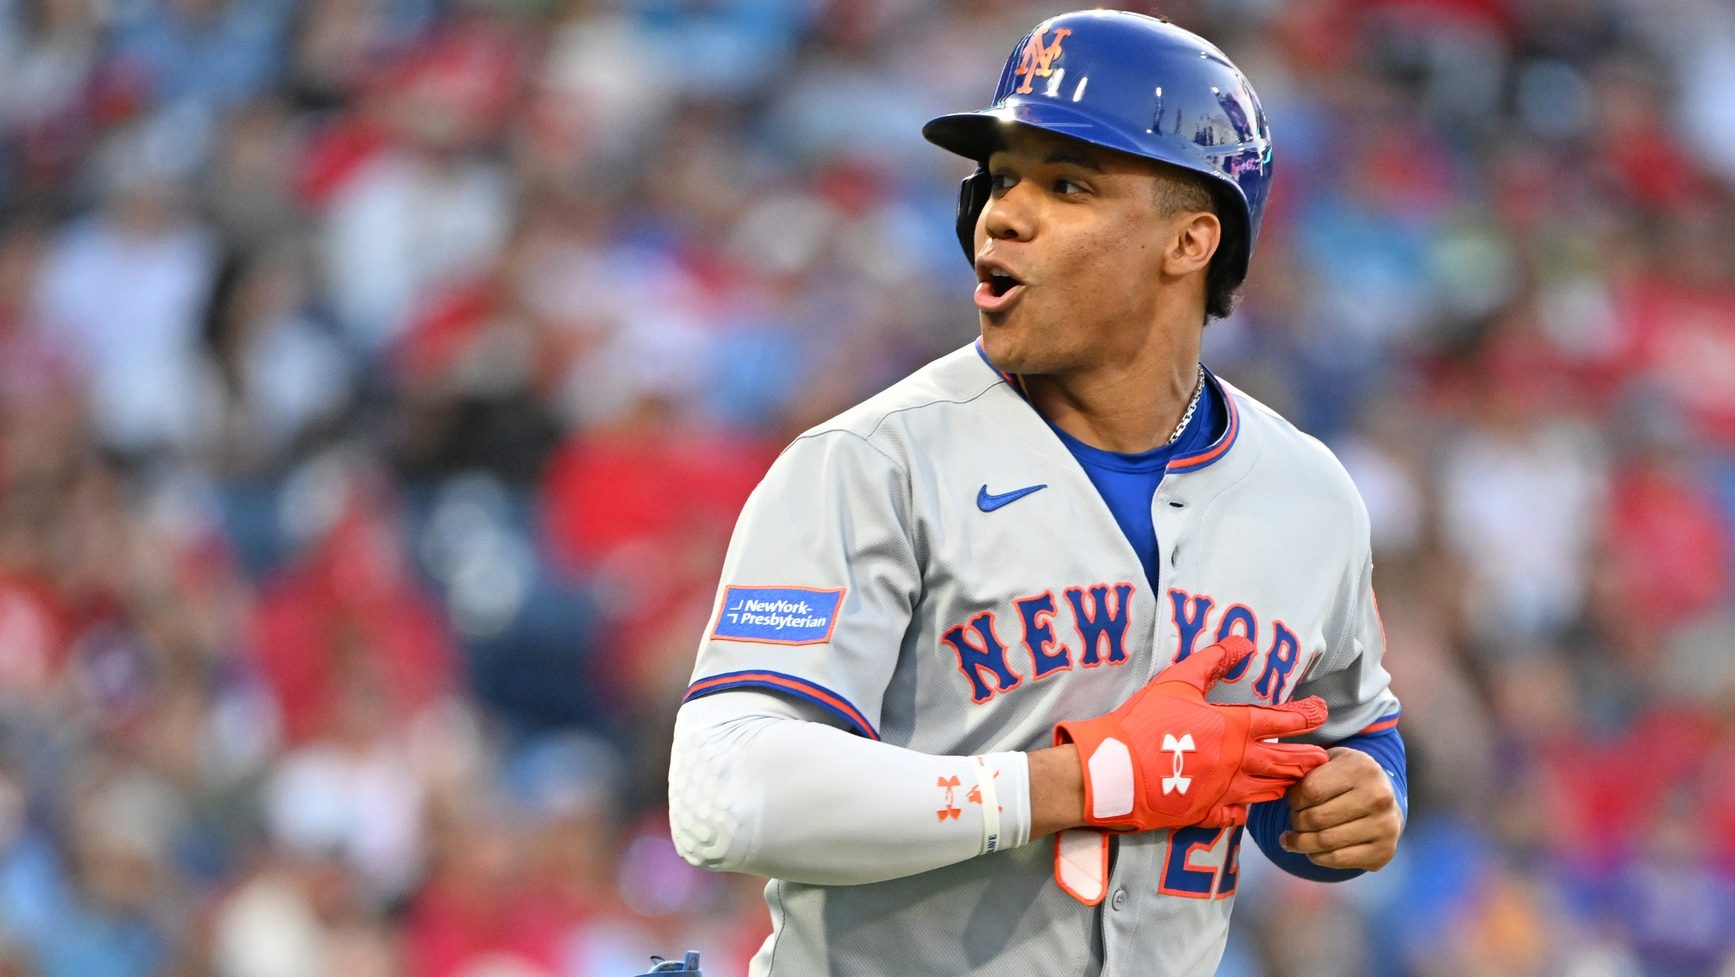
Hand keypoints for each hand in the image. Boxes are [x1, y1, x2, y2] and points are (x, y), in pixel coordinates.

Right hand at [1054, 637, 1329, 831]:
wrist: (1114, 769)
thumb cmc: (1144, 722)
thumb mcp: (1177, 681)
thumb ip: (1212, 660)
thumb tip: (1242, 641)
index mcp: (1232, 729)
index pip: (1278, 721)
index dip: (1303, 715)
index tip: (1320, 712)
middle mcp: (1235, 763)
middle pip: (1280, 761)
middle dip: (1304, 758)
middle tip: (1323, 758)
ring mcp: (1221, 792)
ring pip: (1263, 790)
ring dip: (1283, 784)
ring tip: (1296, 782)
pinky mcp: (1202, 812)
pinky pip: (1233, 815)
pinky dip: (1243, 810)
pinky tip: (1247, 808)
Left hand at [1279, 746, 1403, 870]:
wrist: (1387, 802)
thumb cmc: (1349, 779)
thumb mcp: (1332, 761)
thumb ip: (1307, 768)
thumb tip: (1277, 783)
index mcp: (1362, 768)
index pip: (1310, 790)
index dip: (1293, 800)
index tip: (1291, 802)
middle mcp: (1378, 797)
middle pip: (1316, 819)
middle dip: (1295, 822)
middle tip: (1292, 821)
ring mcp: (1384, 826)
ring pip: (1324, 842)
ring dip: (1300, 843)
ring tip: (1291, 839)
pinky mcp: (1383, 851)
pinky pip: (1337, 859)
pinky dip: (1317, 856)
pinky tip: (1311, 850)